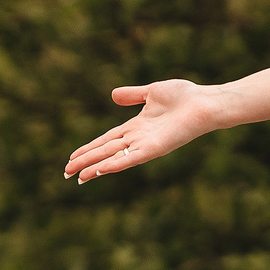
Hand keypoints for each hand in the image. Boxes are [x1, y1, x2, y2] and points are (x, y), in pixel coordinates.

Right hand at [64, 79, 220, 182]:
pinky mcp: (155, 148)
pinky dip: (115, 164)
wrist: (204, 102)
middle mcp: (139, 139)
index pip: (107, 140)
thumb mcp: (152, 91)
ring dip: (94, 167)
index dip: (89, 148)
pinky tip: (100, 171)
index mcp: (137, 127)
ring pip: (114, 157)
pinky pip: (131, 158)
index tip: (72, 157)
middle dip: (85, 161)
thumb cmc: (185, 96)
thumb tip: (113, 95)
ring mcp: (146, 145)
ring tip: (77, 177)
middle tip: (65, 173)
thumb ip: (133, 95)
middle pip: (105, 151)